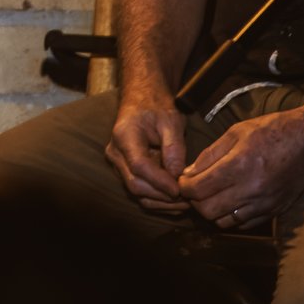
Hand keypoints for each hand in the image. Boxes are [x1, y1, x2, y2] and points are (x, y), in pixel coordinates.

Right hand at [106, 96, 190, 210]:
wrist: (141, 100)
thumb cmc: (156, 106)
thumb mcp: (171, 120)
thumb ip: (174, 147)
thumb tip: (177, 175)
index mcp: (125, 136)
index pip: (140, 166)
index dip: (160, 182)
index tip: (180, 190)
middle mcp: (116, 153)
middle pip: (136, 184)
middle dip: (162, 196)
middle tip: (188, 200)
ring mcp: (117, 164)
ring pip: (136, 192)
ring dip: (161, 202)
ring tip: (185, 203)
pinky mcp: (124, 170)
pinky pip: (139, 190)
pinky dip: (157, 198)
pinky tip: (175, 200)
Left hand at [179, 109, 303, 227]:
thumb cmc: (275, 129)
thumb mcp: (237, 131)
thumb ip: (210, 154)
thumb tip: (189, 173)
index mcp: (240, 165)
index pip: (198, 189)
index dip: (184, 186)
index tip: (184, 180)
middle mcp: (252, 189)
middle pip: (207, 210)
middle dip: (195, 201)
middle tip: (196, 188)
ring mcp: (265, 203)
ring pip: (224, 222)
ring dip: (212, 211)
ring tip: (213, 195)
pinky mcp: (276, 210)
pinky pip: (244, 224)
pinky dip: (232, 217)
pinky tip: (232, 201)